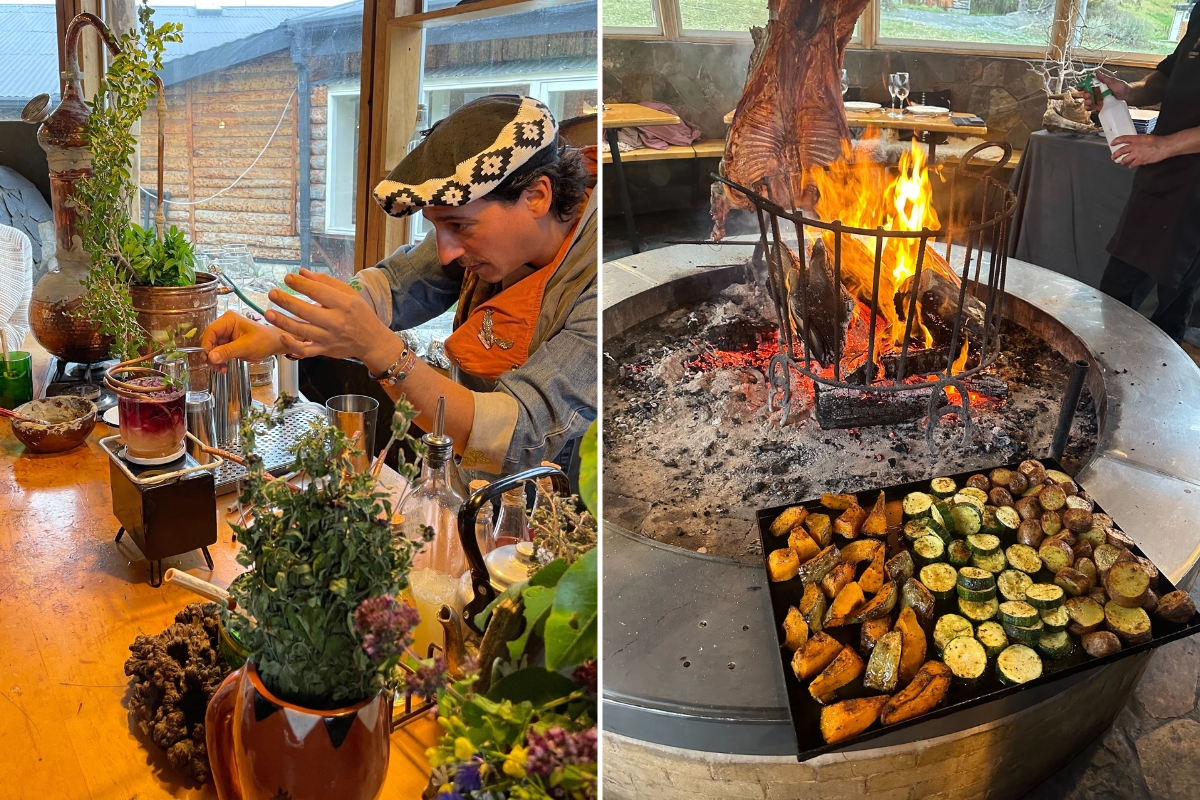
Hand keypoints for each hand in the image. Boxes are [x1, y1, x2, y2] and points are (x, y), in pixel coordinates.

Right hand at [201, 310, 284, 371]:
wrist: (274, 345)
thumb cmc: (265, 340)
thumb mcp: (247, 346)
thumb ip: (228, 351)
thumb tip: (211, 357)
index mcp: (228, 320)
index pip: (210, 331)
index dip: (206, 344)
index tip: (208, 357)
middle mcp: (224, 326)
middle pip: (208, 340)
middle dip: (210, 354)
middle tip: (214, 365)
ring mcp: (225, 336)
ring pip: (211, 349)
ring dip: (213, 360)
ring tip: (220, 369)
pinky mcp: (227, 345)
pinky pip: (217, 354)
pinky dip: (218, 361)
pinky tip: (223, 368)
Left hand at [264, 268, 396, 369]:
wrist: (372, 340)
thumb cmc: (360, 314)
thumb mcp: (349, 294)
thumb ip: (326, 282)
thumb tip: (302, 272)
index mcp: (344, 304)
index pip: (318, 292)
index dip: (300, 284)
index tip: (287, 278)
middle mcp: (336, 322)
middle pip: (307, 311)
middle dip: (287, 302)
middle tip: (272, 293)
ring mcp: (329, 338)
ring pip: (302, 331)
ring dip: (283, 322)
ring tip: (268, 313)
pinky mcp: (325, 350)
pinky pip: (306, 350)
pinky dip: (292, 345)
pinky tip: (282, 335)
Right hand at [1078, 69, 1130, 111]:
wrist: (1129, 96)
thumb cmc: (1122, 87)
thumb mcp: (1113, 81)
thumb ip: (1104, 78)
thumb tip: (1097, 72)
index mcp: (1099, 85)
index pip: (1088, 85)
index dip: (1083, 86)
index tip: (1080, 87)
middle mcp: (1097, 93)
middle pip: (1086, 93)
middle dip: (1085, 94)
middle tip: (1088, 94)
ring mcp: (1098, 100)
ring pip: (1088, 101)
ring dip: (1086, 101)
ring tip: (1089, 101)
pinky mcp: (1099, 106)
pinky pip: (1091, 107)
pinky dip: (1088, 107)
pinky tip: (1089, 107)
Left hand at [1111, 134, 1173, 167]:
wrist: (1164, 146)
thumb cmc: (1158, 141)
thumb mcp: (1146, 137)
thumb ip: (1138, 140)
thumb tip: (1135, 142)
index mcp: (1136, 139)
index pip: (1123, 139)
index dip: (1116, 141)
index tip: (1112, 143)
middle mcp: (1134, 146)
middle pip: (1121, 151)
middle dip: (1115, 154)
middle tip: (1113, 157)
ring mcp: (1136, 154)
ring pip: (1125, 159)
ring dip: (1122, 161)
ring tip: (1122, 162)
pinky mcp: (1140, 160)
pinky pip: (1132, 164)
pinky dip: (1131, 166)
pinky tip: (1131, 166)